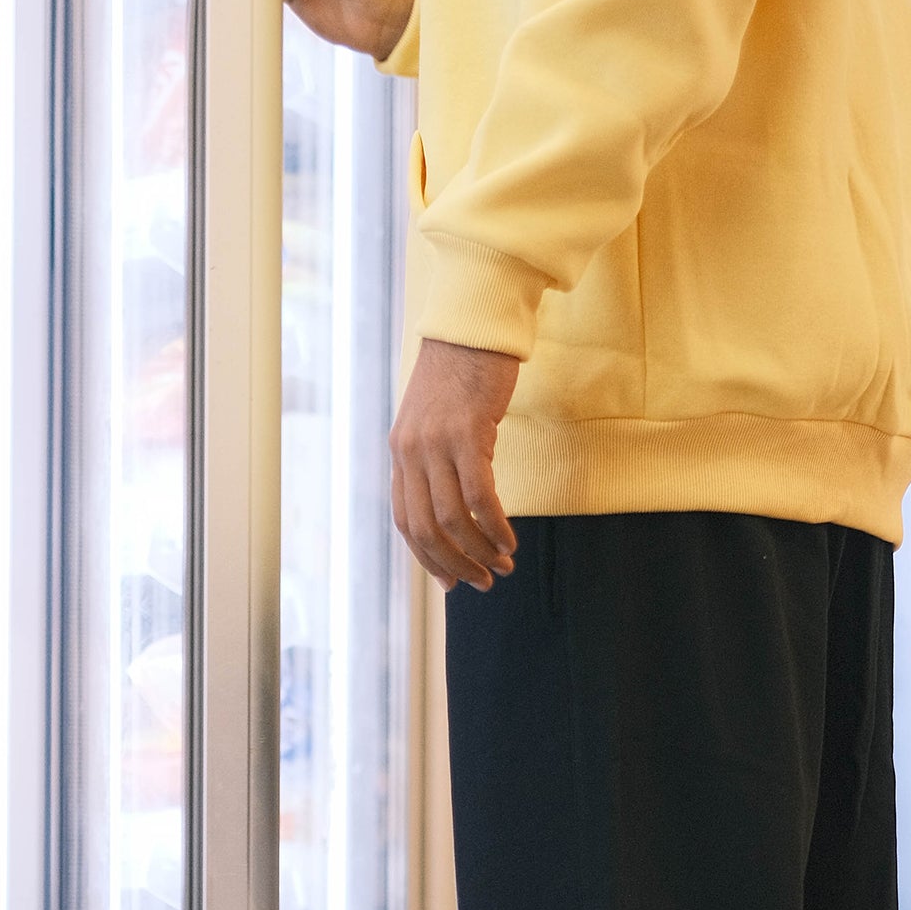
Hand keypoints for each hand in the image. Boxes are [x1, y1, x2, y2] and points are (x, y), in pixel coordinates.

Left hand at [390, 340, 520, 592]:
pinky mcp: (467, 433)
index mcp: (401, 453)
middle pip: (426, 530)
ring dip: (478, 551)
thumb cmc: (461, 375)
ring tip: (503, 565)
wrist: (473, 327)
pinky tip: (509, 540)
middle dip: (455, 565)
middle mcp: (411, 452)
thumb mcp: (434, 422)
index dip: (428, 559)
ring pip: (452, 519)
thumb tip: (453, 508)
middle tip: (483, 582)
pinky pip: (480, 497)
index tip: (452, 582)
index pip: (406, 522)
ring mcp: (436, 444)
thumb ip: (434, 461)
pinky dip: (494, 526)